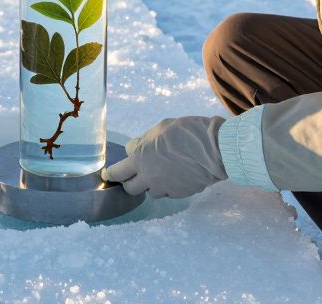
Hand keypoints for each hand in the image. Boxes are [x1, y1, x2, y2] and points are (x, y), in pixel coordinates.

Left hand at [101, 116, 227, 197]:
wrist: (214, 149)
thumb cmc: (187, 132)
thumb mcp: (161, 128)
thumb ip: (144, 141)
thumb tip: (133, 149)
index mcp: (141, 159)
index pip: (118, 172)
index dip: (111, 174)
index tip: (107, 175)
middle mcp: (150, 177)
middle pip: (131, 188)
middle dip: (129, 182)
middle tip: (133, 175)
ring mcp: (165, 188)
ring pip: (151, 191)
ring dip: (151, 184)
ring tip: (161, 172)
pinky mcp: (180, 193)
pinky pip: (168, 192)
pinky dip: (167, 186)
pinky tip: (176, 175)